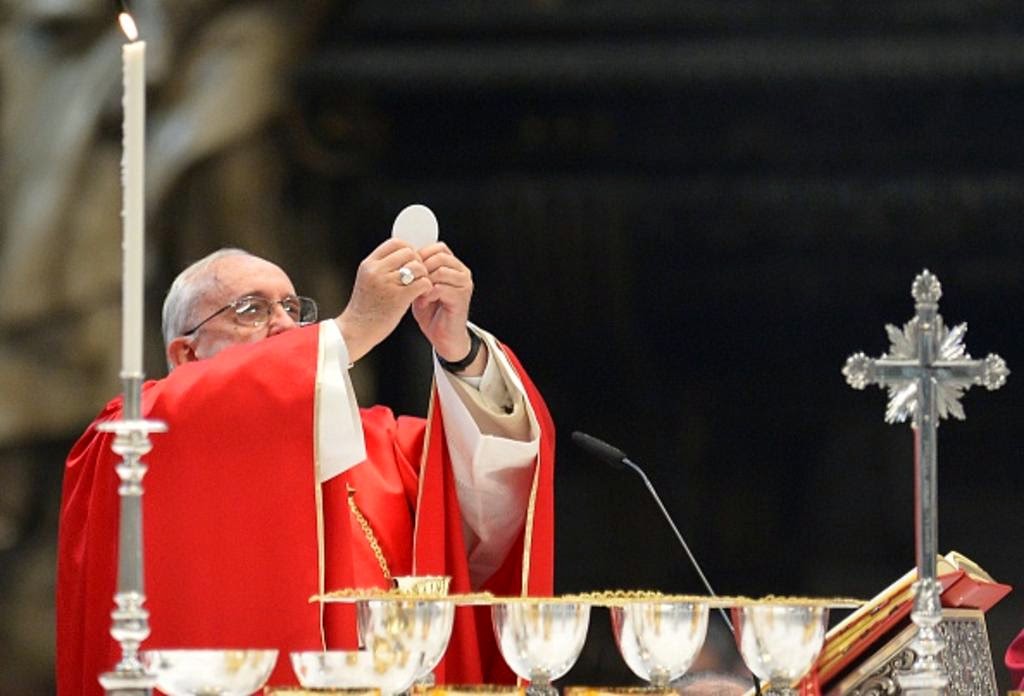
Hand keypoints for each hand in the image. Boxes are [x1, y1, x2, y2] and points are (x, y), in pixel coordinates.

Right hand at [336, 239, 429, 361]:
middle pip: (409, 253)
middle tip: (419, 275)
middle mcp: (377, 271)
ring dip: (424, 275)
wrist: (355, 331)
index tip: (412, 260)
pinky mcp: (398, 298)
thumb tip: (404, 257)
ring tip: (421, 286)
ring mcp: (387, 284)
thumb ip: (382, 268)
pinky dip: (427, 287)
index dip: (408, 249)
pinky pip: (422, 283)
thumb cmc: (364, 309)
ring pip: (417, 267)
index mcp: (369, 265)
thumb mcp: (367, 281)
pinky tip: (423, 294)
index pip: (395, 243)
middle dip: (418, 262)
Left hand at [411, 243, 483, 369]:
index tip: (410, 267)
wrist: (444, 337)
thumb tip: (406, 258)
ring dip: (425, 281)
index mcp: (453, 267)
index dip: (421, 255)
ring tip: (418, 294)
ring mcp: (464, 284)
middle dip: (422, 268)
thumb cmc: (433, 313)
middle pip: (440, 256)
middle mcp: (461, 273)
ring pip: (440, 270)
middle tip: (412, 281)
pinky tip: (423, 302)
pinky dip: (428, 294)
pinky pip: (441, 287)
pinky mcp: (461, 297)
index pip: (439, 248)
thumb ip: (419, 272)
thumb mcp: (422, 287)